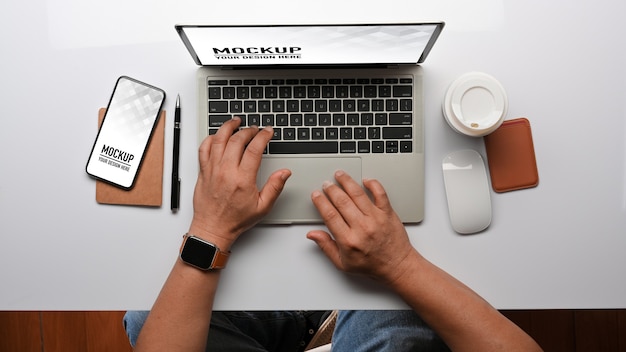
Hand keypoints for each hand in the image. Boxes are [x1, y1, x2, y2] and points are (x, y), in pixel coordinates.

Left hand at [188, 118, 290, 249]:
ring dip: (228, 127)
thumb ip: (275, 187)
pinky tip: (217, 136)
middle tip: (256, 129)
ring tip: (236, 122)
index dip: (263, 136)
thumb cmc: (235, 220)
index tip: (268, 131)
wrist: (213, 228)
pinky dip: (210, 138)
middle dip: (249, 130)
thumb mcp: (262, 207)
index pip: (254, 149)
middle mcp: (226, 172)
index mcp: (242, 179)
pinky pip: (203, 149)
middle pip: (237, 140)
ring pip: (219, 140)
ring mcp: (212, 170)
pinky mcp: (203, 171)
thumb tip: (284, 172)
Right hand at [307, 170, 416, 283]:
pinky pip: (380, 193)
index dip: (320, 202)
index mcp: (348, 240)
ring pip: (358, 194)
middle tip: (326, 184)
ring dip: (347, 182)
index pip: (329, 215)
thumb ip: (326, 246)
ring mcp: (376, 218)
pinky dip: (373, 184)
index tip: (316, 195)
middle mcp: (362, 227)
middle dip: (331, 189)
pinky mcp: (388, 213)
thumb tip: (312, 234)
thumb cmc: (371, 265)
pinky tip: (365, 180)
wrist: (396, 266)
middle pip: (341, 201)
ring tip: (340, 175)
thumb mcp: (342, 263)